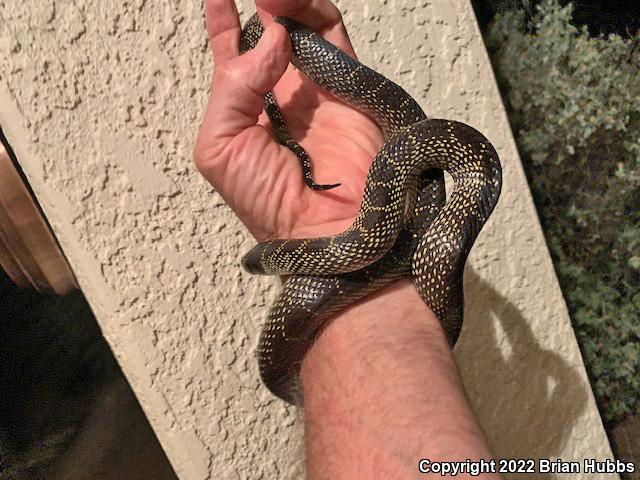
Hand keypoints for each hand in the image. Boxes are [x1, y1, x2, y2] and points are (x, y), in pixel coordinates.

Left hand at [194, 0, 383, 242]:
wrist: (324, 228)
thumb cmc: (265, 200)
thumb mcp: (220, 148)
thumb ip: (231, 88)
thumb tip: (271, 38)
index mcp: (245, 109)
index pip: (231, 55)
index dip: (222, 21)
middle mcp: (280, 94)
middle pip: (269, 31)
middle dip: (260, 8)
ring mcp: (315, 88)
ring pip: (301, 25)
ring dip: (284, 4)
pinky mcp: (348, 87)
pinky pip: (333, 37)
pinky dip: (315, 13)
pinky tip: (289, 13)